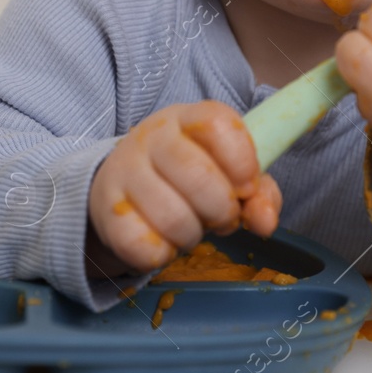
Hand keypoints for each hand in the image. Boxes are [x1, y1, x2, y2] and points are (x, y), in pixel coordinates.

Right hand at [88, 100, 281, 272]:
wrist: (121, 187)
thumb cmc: (185, 178)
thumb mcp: (227, 172)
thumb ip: (258, 193)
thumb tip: (265, 222)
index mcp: (187, 118)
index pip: (218, 125)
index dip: (242, 162)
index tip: (246, 187)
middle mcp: (151, 137)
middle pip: (198, 175)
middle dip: (222, 210)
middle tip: (222, 218)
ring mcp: (124, 171)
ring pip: (172, 217)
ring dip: (193, 235)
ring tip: (191, 229)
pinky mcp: (106, 210)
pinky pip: (142, 245)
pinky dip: (162, 253)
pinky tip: (163, 243)